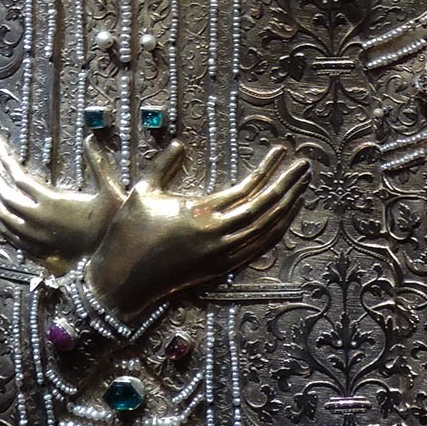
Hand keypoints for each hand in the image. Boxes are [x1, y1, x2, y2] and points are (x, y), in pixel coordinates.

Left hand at [0, 132, 124, 273]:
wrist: (112, 261)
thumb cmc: (112, 224)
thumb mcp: (111, 191)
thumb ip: (99, 164)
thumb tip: (90, 138)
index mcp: (52, 204)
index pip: (18, 176)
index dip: (4, 157)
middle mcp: (37, 221)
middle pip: (2, 194)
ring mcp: (33, 237)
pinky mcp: (34, 249)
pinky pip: (5, 232)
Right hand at [85, 141, 311, 321]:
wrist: (120, 283)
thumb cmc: (127, 233)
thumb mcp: (143, 191)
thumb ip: (164, 165)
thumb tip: (180, 143)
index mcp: (200, 214)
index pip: (246, 188)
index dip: (267, 168)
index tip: (281, 151)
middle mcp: (216, 237)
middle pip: (265, 208)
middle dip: (288, 185)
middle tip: (305, 166)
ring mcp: (221, 257)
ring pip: (266, 231)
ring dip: (288, 208)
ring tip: (302, 187)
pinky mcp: (219, 270)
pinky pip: (257, 249)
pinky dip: (275, 232)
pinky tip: (284, 219)